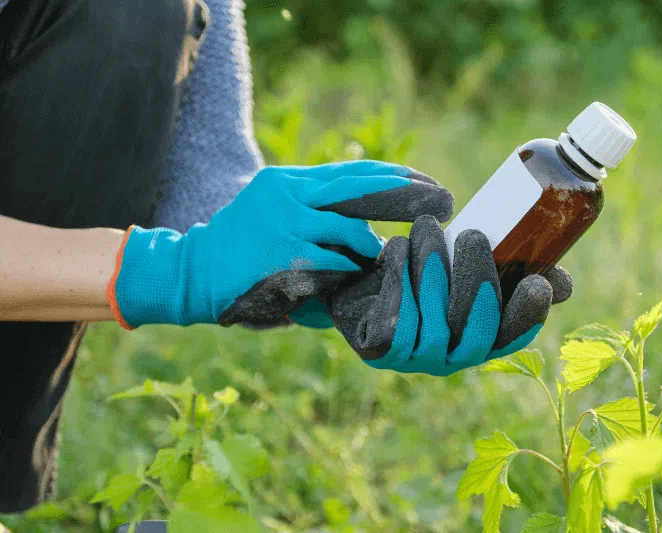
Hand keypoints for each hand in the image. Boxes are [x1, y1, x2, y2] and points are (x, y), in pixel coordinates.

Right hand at [107, 161, 453, 327]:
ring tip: (380, 257)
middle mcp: (290, 194)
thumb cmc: (240, 252)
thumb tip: (368, 234)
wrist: (191, 273)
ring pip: (351, 229)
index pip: (352, 173)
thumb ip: (317, 219)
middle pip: (360, 187)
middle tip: (442, 200)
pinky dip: (349, 270)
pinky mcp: (285, 253)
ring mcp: (287, 222)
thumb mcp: (276, 218)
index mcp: (289, 182)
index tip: (427, 182)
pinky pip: (335, 261)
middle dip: (406, 194)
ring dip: (371, 246)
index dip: (393, 176)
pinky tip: (352, 276)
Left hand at [327, 215, 571, 375]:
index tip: (537, 281)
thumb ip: (513, 270)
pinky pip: (396, 324)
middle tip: (473, 235)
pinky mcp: (380, 351)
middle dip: (478, 280)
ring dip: (433, 269)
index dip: (528, 315)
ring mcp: (415, 360)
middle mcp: (452, 357)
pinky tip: (397, 247)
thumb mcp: (465, 261)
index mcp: (480, 337)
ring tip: (427, 228)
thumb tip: (563, 285)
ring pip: (435, 324)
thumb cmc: (421, 266)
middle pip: (476, 332)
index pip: (513, 337)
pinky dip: (398, 280)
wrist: (356, 277)